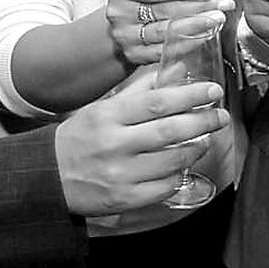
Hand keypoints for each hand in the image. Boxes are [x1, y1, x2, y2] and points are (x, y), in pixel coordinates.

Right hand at [54, 81, 228, 215]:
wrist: (48, 177)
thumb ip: (142, 89)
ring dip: (195, 148)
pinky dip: (179, 175)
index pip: (158, 102)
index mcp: (109, 116)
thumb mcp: (105, 107)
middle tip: (220, 116)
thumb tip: (177, 68)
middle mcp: (114, 144)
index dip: (190, 95)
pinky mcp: (124, 199)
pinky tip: (184, 165)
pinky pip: (163, 187)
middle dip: (202, 121)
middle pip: (169, 130)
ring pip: (171, 160)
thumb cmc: (82, 137)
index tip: (213, 91)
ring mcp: (119, 174)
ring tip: (205, 139)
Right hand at [106, 0, 233, 66]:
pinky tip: (205, 35)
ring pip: (166, 32)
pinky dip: (188, 43)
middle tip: (222, 5)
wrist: (121, 25)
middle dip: (198, 8)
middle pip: (164, 11)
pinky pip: (166, 51)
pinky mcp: (135, 55)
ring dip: (197, 26)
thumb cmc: (139, 0)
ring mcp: (126, 36)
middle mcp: (120, 13)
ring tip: (217, 19)